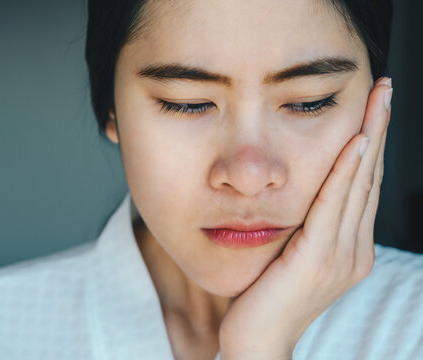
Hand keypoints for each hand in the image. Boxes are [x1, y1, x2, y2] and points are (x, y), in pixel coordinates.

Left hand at [218, 77, 392, 359]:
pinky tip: (355, 143)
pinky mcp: (318, 260)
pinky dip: (346, 172)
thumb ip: (303, 227)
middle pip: (368, 178)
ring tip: (377, 100)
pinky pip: (334, 206)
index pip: (361, 186)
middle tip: (383, 90)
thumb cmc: (265, 297)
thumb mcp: (289, 255)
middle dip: (377, 130)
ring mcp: (340, 256)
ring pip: (358, 185)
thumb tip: (301, 196)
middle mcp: (353, 250)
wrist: (256, 341)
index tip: (372, 108)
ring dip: (369, 138)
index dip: (370, 144)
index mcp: (347, 248)